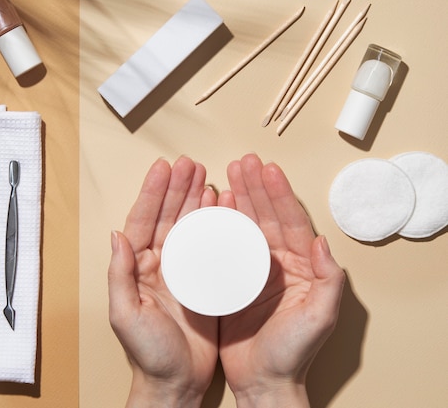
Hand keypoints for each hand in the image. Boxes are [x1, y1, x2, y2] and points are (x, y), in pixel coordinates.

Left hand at [108, 156, 217, 407]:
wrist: (177, 382)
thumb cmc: (148, 353)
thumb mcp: (126, 315)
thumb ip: (119, 275)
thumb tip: (116, 235)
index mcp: (137, 268)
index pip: (143, 221)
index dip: (153, 193)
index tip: (164, 168)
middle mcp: (158, 264)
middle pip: (167, 216)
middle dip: (178, 189)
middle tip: (191, 164)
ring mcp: (181, 270)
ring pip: (188, 226)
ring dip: (196, 200)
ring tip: (207, 176)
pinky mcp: (203, 280)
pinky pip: (209, 245)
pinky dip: (216, 224)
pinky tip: (222, 208)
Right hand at [217, 154, 345, 406]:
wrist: (262, 380)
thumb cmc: (292, 353)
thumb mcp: (319, 318)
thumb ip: (329, 281)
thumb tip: (325, 243)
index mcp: (301, 267)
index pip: (291, 222)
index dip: (279, 194)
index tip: (267, 170)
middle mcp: (277, 263)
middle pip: (267, 216)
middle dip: (255, 187)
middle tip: (243, 162)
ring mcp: (254, 270)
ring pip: (246, 225)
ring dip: (238, 198)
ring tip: (227, 174)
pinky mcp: (233, 280)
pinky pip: (226, 244)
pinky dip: (220, 223)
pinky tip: (212, 207)